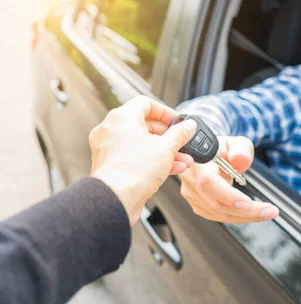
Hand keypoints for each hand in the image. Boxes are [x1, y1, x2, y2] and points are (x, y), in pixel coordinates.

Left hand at [89, 96, 197, 224]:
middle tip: (182, 141)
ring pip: (141, 143)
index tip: (177, 121)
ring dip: (164, 150)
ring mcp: (108, 148)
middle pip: (144, 125)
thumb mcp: (167, 148)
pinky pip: (134, 156)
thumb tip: (188, 126)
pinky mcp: (110, 164)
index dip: (165, 112)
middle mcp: (111, 129)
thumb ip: (180, 134)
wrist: (116, 199)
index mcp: (122, 117)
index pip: (146, 104)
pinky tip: (171, 168)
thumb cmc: (133, 171)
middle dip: (168, 136)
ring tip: (182, 159)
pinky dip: (151, 159)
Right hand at [179, 135, 279, 222]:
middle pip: (217, 204)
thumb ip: (240, 149)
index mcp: (199, 162)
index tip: (249, 204)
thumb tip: (240, 159)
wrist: (212, 155)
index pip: (208, 182)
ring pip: (219, 213)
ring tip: (267, 212)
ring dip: (246, 217)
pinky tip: (253, 213)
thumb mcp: (236, 142)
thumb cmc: (224, 149)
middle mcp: (191, 181)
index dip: (228, 195)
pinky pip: (219, 216)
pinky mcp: (198, 205)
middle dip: (246, 212)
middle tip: (270, 211)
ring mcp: (192, 195)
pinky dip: (239, 217)